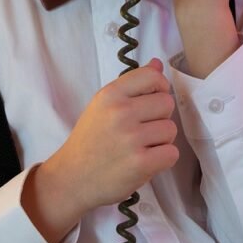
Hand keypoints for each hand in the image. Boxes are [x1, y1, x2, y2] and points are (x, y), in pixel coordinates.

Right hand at [22, 59, 178, 242]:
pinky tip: (144, 161)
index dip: (159, 88)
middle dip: (160, 117)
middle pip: (167, 103)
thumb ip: (131, 85)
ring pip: (170, 129)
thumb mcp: (103, 106)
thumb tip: (157, 64)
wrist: (71, 178)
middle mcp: (120, 113)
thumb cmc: (90, 141)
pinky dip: (162, 159)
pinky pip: (172, 153)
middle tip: (142, 130)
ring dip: (161, 140)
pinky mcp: (140, 163)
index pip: (152, 76)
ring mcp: (131, 138)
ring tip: (140, 147)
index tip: (151, 100)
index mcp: (110, 95)